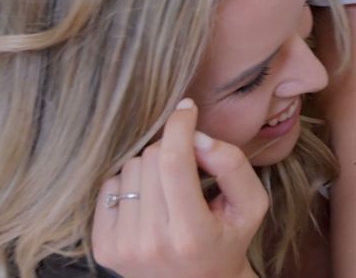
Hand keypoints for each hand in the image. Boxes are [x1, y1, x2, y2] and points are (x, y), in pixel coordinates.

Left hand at [91, 98, 267, 277]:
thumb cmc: (229, 238)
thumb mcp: (251, 205)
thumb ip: (233, 166)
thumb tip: (198, 136)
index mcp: (192, 233)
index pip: (174, 162)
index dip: (179, 126)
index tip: (187, 109)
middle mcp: (152, 243)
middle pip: (150, 159)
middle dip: (171, 148)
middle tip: (189, 164)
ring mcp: (124, 247)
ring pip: (129, 169)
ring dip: (151, 166)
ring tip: (170, 188)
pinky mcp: (104, 247)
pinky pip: (109, 188)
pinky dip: (131, 183)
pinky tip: (149, 200)